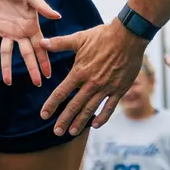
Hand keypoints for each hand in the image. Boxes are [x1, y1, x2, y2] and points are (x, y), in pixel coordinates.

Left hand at [0, 0, 59, 85]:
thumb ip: (43, 7)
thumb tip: (57, 16)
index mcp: (32, 27)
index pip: (40, 48)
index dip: (44, 61)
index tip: (48, 75)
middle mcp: (21, 33)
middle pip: (27, 54)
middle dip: (32, 69)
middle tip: (36, 83)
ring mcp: (8, 32)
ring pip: (7, 53)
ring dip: (7, 67)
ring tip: (7, 82)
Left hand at [40, 17, 146, 136]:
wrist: (129, 36)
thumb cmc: (103, 36)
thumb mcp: (79, 38)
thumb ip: (59, 43)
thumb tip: (41, 43)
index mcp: (80, 72)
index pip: (61, 92)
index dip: (51, 105)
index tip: (44, 115)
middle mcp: (91, 83)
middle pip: (75, 106)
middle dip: (64, 120)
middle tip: (56, 132)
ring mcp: (106, 88)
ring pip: (90, 109)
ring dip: (81, 122)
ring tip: (72, 132)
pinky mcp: (119, 89)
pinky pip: (110, 107)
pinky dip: (103, 117)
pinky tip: (96, 125)